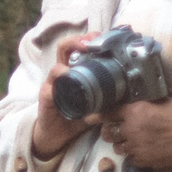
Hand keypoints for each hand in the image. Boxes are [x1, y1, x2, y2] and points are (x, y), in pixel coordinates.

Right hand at [30, 33, 103, 160]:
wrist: (55, 134)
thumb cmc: (73, 116)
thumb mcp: (93, 105)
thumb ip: (106, 98)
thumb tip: (126, 96)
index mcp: (72, 71)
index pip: (77, 48)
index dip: (87, 40)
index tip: (100, 37)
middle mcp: (61, 74)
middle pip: (64, 48)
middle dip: (77, 42)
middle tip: (90, 43)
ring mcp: (51, 85)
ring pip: (56, 68)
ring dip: (68, 64)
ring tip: (80, 61)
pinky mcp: (45, 99)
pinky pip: (50, 90)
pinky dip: (58, 85)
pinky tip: (67, 83)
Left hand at [101, 97, 171, 169]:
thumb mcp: (156, 102)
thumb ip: (138, 106)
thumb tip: (127, 107)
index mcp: (134, 111)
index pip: (108, 113)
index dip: (99, 116)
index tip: (91, 118)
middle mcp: (131, 129)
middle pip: (109, 133)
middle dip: (111, 132)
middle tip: (116, 131)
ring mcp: (136, 146)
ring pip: (119, 148)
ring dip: (123, 144)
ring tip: (132, 142)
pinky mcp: (144, 160)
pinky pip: (131, 159)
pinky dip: (134, 155)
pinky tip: (143, 150)